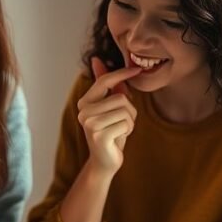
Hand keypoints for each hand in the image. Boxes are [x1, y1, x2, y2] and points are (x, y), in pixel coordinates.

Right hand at [77, 58, 141, 173]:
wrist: (105, 161)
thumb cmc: (111, 132)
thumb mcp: (111, 106)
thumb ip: (106, 85)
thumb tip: (96, 60)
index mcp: (84, 102)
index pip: (105, 80)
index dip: (122, 73)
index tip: (137, 69)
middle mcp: (83, 112)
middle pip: (120, 98)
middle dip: (129, 110)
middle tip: (121, 123)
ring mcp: (89, 124)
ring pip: (125, 110)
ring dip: (130, 121)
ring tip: (120, 130)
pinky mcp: (99, 136)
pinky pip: (126, 124)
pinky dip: (128, 131)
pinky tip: (119, 139)